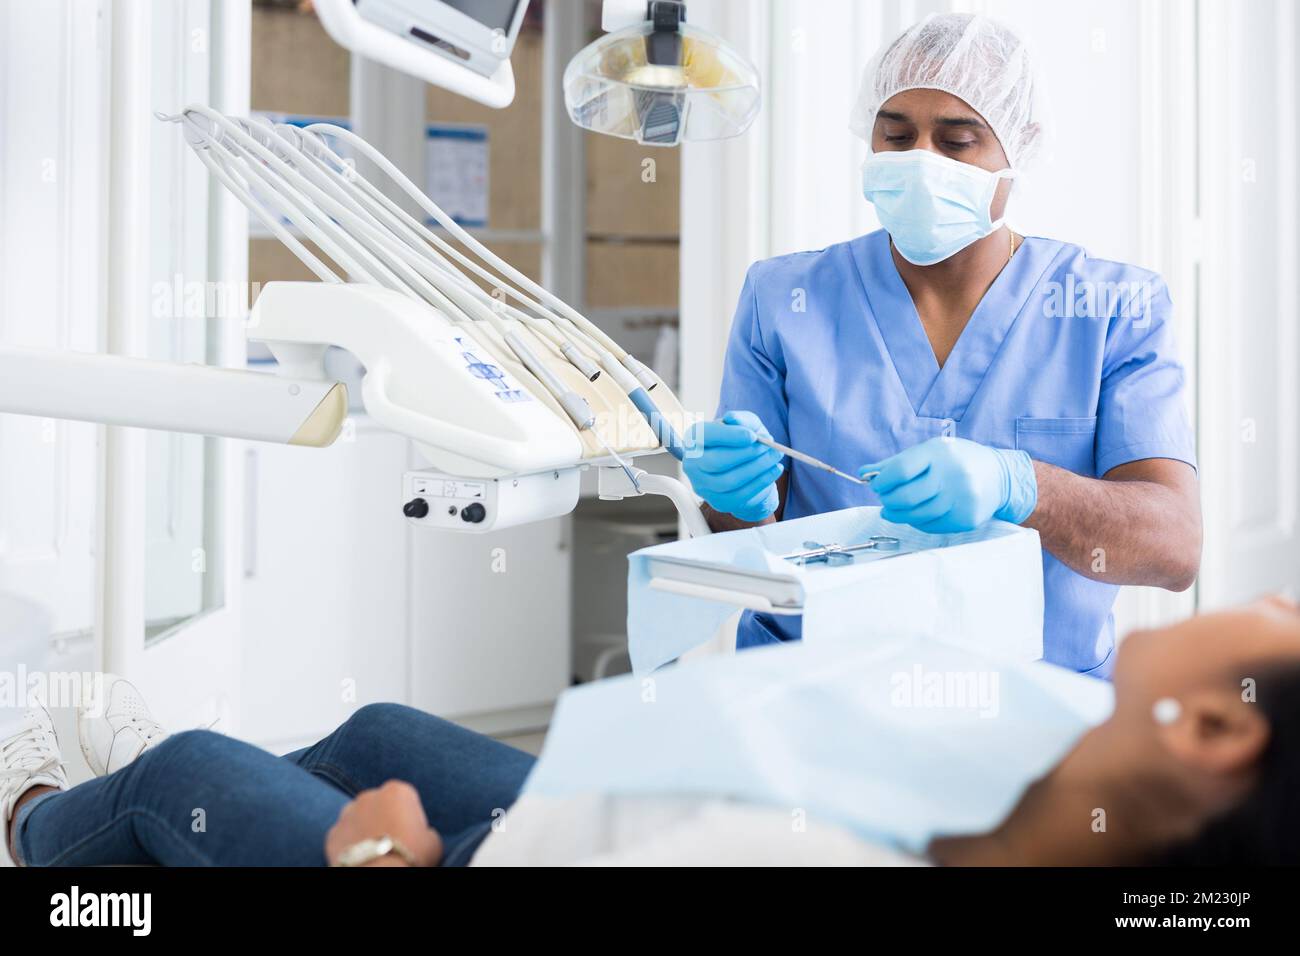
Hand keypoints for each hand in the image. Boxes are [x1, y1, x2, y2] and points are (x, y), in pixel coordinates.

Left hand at [325, 780, 443, 866]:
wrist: (379, 876)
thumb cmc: (412, 856)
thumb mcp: (433, 841)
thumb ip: (425, 830)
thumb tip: (420, 835)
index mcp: (397, 791)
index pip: (406, 797)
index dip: (410, 816)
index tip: (413, 832)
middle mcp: (369, 796)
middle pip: (379, 804)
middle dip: (385, 818)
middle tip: (393, 842)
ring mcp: (347, 814)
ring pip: (358, 818)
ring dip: (365, 828)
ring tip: (375, 851)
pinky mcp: (331, 834)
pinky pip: (343, 836)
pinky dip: (349, 845)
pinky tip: (360, 858)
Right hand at [682, 411, 783, 522]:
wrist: (743, 468)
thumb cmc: (741, 443)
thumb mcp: (745, 425)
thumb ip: (742, 419)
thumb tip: (733, 418)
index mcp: (694, 439)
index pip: (706, 436)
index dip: (730, 436)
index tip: (753, 436)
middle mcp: (692, 464)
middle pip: (716, 462)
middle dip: (747, 454)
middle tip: (767, 446)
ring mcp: (703, 486)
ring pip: (730, 481)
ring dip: (758, 468)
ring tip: (774, 456)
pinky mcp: (718, 502)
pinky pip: (741, 495)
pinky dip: (762, 481)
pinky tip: (774, 470)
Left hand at [862, 436, 1036, 532]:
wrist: (1000, 476)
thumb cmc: (957, 461)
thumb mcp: (930, 451)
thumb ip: (896, 462)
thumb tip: (864, 473)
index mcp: (940, 454)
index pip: (901, 470)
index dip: (883, 481)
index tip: (877, 485)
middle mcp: (953, 476)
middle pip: (906, 497)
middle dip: (888, 500)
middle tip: (884, 499)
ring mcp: (961, 499)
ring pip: (917, 515)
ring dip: (898, 514)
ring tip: (893, 509)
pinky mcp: (966, 519)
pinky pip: (931, 526)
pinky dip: (917, 521)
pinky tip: (915, 514)